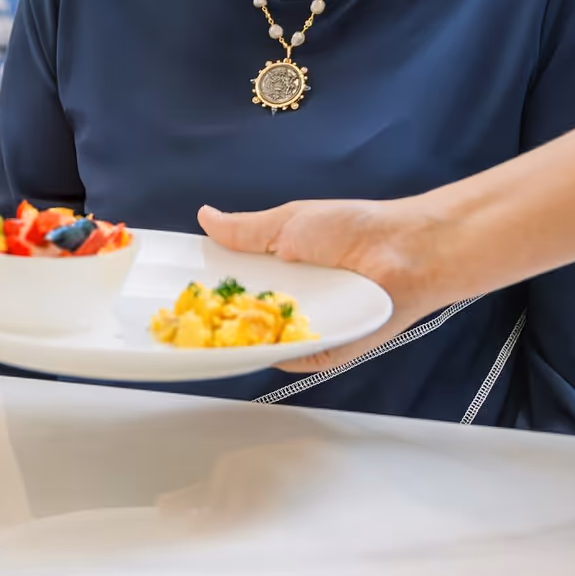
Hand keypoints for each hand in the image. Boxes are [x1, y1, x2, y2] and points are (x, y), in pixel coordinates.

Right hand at [198, 198, 456, 373]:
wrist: (403, 251)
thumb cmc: (352, 228)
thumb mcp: (288, 222)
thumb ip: (245, 229)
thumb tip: (205, 217)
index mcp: (276, 269)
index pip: (230, 285)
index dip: (203, 289)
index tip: (171, 292)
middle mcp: (288, 301)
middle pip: (239, 318)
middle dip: (212, 320)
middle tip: (176, 322)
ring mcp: (305, 328)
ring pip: (261, 341)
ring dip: (239, 339)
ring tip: (206, 337)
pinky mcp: (326, 351)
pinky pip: (293, 358)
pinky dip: (275, 354)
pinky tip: (254, 346)